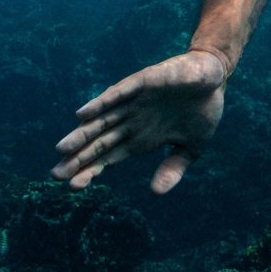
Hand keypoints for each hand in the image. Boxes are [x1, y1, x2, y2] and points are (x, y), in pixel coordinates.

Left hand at [53, 48, 229, 193]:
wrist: (215, 78)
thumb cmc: (202, 111)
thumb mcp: (192, 148)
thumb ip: (173, 168)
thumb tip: (155, 193)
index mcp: (140, 139)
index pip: (108, 157)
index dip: (90, 171)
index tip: (72, 187)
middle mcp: (131, 121)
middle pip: (98, 142)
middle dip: (77, 158)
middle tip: (55, 175)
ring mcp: (134, 102)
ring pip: (102, 120)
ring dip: (81, 133)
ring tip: (61, 149)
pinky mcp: (143, 83)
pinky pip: (117, 93)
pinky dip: (100, 103)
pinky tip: (82, 114)